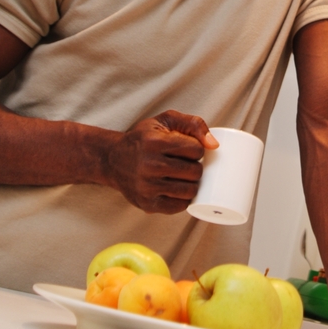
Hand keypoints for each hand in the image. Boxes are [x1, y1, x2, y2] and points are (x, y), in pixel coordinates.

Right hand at [102, 110, 218, 213]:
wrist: (112, 160)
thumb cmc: (144, 139)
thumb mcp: (165, 121)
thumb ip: (194, 124)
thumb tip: (215, 145)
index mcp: (154, 142)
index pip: (196, 149)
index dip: (197, 149)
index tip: (189, 149)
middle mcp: (149, 165)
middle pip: (195, 172)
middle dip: (197, 167)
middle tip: (188, 164)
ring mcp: (147, 187)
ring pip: (190, 190)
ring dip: (192, 184)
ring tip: (185, 177)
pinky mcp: (147, 204)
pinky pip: (179, 206)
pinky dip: (183, 199)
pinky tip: (178, 189)